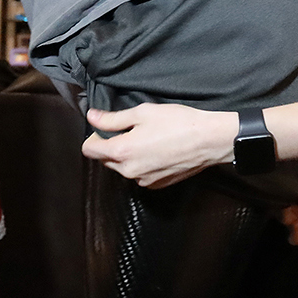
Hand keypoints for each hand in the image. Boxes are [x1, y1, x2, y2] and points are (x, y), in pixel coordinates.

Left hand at [81, 104, 238, 188]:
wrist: (209, 140)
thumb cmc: (179, 123)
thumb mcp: (142, 113)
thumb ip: (112, 118)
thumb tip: (92, 117)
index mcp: (122, 151)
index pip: (89, 150)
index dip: (94, 137)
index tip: (106, 128)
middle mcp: (129, 170)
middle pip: (104, 160)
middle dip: (111, 146)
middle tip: (130, 130)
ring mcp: (143, 180)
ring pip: (122, 168)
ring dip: (127, 156)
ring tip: (147, 140)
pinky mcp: (156, 184)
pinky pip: (139, 175)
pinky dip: (142, 164)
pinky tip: (157, 151)